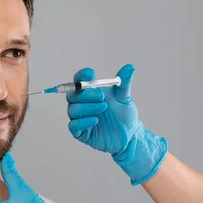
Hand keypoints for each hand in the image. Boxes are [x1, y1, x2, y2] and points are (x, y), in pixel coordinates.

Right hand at [66, 63, 167, 184]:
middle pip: (72, 95)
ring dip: (87, 107)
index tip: (91, 74)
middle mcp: (82, 104)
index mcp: (90, 93)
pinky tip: (96, 120)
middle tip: (102, 96)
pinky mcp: (81, 133)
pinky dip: (83, 122)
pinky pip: (73, 126)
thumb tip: (130, 67)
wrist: (129, 136)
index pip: (79, 81)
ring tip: (103, 107)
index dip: (81, 76)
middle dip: (86, 94)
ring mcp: (80, 118)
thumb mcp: (124, 98)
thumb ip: (124, 84)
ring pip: (72, 109)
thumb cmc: (124, 115)